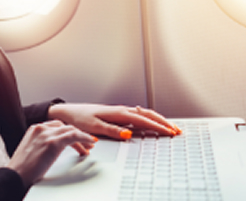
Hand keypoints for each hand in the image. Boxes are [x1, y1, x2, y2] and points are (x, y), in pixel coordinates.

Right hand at [7, 120, 96, 187]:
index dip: (68, 132)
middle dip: (77, 134)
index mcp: (34, 129)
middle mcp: (40, 128)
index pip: (56, 126)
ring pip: (71, 130)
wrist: (16, 175)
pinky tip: (90, 142)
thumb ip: (41, 145)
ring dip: (83, 137)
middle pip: (64, 127)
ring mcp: (47, 134)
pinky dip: (84, 138)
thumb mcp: (31, 151)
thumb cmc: (21, 169)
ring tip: (90, 145)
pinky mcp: (53, 142)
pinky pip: (74, 136)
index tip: (75, 138)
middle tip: (86, 143)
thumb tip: (53, 150)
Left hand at [47, 103, 180, 138]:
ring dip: (158, 120)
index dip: (158, 126)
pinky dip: (149, 118)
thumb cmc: (79, 119)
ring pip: (144, 114)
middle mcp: (121, 110)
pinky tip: (152, 121)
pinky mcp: (117, 115)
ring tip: (170, 127)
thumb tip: (129, 134)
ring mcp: (120, 112)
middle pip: (148, 115)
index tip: (170, 132)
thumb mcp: (94, 127)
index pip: (143, 120)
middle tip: (177, 130)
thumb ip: (112, 130)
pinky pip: (138, 115)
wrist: (68, 112)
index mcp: (118, 113)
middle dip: (164, 122)